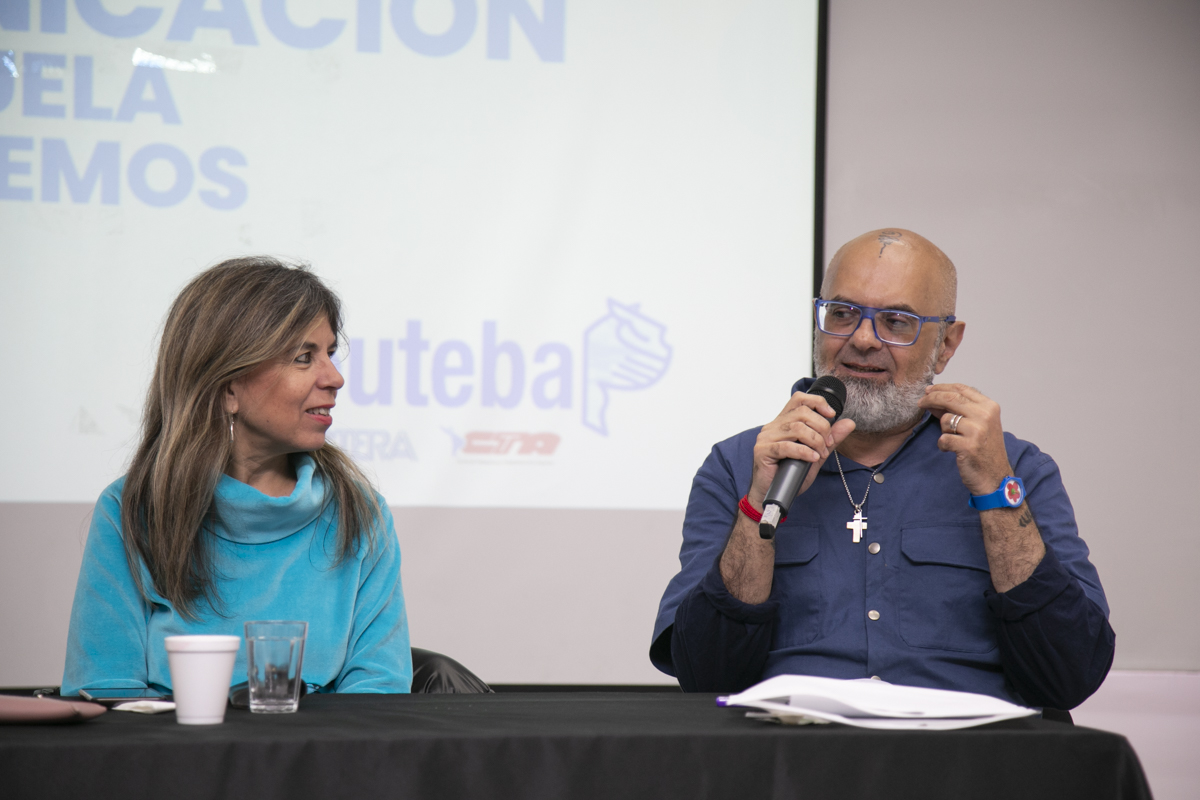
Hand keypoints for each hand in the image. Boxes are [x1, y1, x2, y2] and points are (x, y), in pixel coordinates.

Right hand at [748, 391, 856, 509]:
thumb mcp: (816, 454)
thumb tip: (849, 423)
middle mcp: (773, 426)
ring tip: (819, 454)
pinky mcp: (763, 451)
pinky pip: (787, 446)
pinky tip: (812, 459)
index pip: (799, 399)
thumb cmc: (790, 475)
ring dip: (815, 441)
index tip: (831, 414)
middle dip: (822, 428)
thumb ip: (830, 439)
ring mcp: (766, 438)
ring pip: (797, 428)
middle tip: (826, 445)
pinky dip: (804, 452)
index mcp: (784, 422)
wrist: (772, 495)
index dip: (817, 402)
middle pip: (802, 413)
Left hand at [918, 383, 1012, 495]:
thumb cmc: (985, 450)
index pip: (961, 388)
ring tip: (953, 440)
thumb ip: (959, 410)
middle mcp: (985, 415)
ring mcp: (977, 430)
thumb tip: (933, 397)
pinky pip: (943, 438)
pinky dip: (943, 445)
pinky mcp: (968, 446)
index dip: (942, 387)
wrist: (995, 477)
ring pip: (945, 420)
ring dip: (943, 430)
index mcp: (989, 406)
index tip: (929, 390)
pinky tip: (951, 450)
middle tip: (920, 403)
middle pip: (950, 398)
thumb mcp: (978, 424)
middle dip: (931, 399)